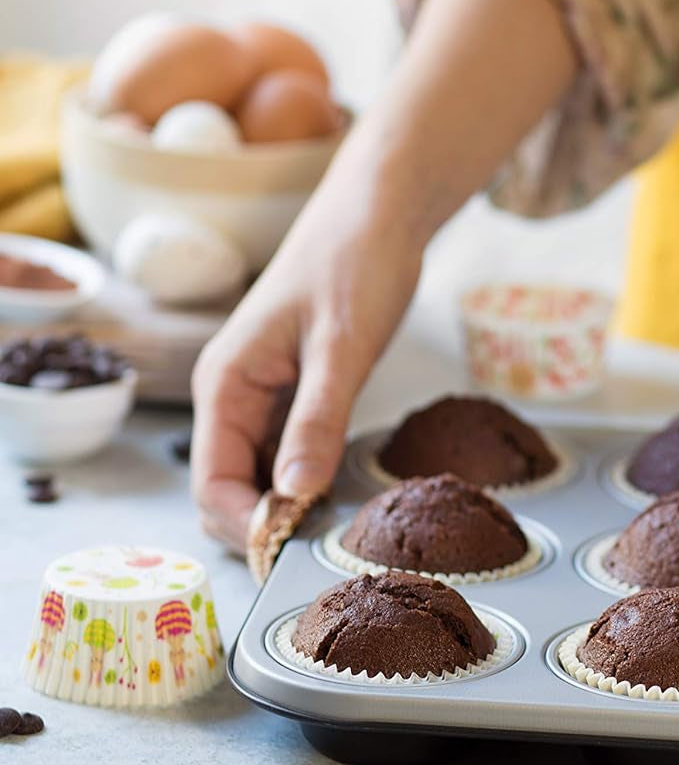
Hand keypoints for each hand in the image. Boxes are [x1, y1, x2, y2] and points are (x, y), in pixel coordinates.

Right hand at [192, 0, 575, 550]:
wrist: (380, 209)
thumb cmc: (355, 260)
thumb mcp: (342, 344)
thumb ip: (317, 421)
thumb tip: (292, 497)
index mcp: (227, 382)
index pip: (211, 485)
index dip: (246, 527)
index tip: (294, 555)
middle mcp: (233, 395)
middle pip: (228, 490)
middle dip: (266, 525)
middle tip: (328, 546)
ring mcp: (263, 395)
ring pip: (260, 476)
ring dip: (290, 506)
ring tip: (341, 524)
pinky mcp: (294, 393)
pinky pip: (288, 454)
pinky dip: (309, 479)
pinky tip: (345, 489)